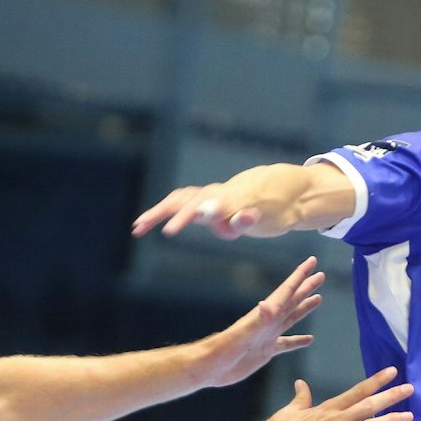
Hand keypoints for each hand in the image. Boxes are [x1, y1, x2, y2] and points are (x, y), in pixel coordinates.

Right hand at [134, 181, 264, 239]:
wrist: (282, 189)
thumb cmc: (275, 210)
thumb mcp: (268, 220)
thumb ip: (247, 220)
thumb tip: (240, 216)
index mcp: (232, 199)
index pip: (207, 209)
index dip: (187, 219)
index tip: (170, 231)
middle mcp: (218, 193)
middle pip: (184, 200)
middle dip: (163, 214)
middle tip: (140, 228)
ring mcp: (211, 193)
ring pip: (178, 199)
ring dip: (157, 212)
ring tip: (137, 228)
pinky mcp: (208, 198)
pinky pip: (181, 200)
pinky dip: (165, 209)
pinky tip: (147, 222)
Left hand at [194, 258, 323, 387]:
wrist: (212, 366)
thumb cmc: (225, 348)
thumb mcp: (244, 333)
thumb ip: (258, 320)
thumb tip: (268, 304)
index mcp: (266, 313)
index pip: (288, 290)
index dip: (300, 275)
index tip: (313, 261)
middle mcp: (269, 321)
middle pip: (293, 300)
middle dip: (306, 287)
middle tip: (321, 275)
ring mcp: (268, 336)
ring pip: (291, 318)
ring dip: (304, 308)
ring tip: (318, 299)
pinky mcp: (266, 351)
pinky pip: (286, 343)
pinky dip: (298, 341)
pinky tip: (308, 339)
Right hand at [258, 368, 413, 420]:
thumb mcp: (291, 409)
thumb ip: (301, 397)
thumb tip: (301, 383)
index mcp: (326, 409)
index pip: (356, 391)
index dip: (375, 381)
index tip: (392, 372)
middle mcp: (334, 420)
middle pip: (367, 405)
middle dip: (390, 396)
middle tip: (410, 388)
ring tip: (409, 416)